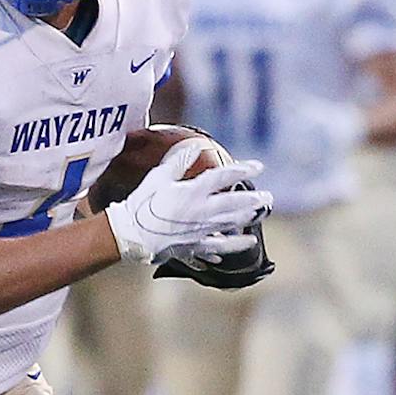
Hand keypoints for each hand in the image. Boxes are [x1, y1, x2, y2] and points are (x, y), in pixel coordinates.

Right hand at [105, 150, 270, 266]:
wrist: (128, 234)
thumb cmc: (140, 204)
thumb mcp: (157, 178)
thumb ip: (177, 162)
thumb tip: (193, 148)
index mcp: (192, 192)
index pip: (223, 177)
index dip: (243, 170)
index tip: (258, 166)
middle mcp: (200, 211)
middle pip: (234, 204)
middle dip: (254, 200)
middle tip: (267, 198)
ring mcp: (198, 230)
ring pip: (230, 224)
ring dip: (248, 218)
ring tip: (259, 214)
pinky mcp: (193, 245)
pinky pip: (217, 246)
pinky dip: (232, 246)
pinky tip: (246, 243)